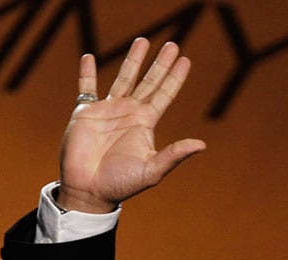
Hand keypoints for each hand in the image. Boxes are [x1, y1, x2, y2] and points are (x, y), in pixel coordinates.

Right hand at [58, 37, 205, 212]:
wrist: (89, 190)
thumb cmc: (121, 184)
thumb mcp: (152, 170)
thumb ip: (174, 155)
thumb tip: (201, 144)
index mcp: (145, 124)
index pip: (164, 95)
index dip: (175, 78)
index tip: (185, 60)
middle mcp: (129, 114)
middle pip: (148, 82)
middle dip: (160, 64)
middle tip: (173, 44)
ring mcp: (108, 111)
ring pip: (123, 78)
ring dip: (132, 60)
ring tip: (143, 41)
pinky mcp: (85, 112)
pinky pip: (86, 87)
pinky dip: (87, 72)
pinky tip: (90, 57)